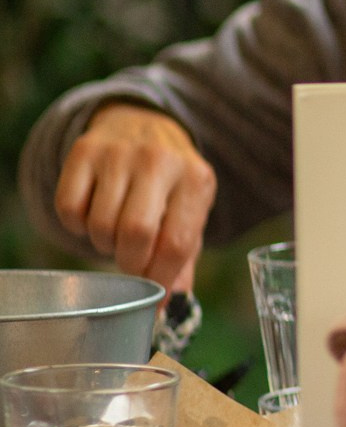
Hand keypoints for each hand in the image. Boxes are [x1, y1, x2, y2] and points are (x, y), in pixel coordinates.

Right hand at [53, 103, 214, 291]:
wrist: (143, 123)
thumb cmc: (170, 182)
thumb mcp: (190, 210)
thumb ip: (184, 256)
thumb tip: (172, 302)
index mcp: (196, 180)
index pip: (177, 243)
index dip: (160, 277)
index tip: (153, 294)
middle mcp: (160, 161)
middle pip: (135, 233)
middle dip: (130, 262)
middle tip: (132, 261)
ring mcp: (119, 154)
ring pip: (100, 224)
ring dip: (104, 243)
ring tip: (116, 232)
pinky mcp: (83, 151)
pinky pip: (69, 208)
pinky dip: (76, 225)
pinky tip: (93, 215)